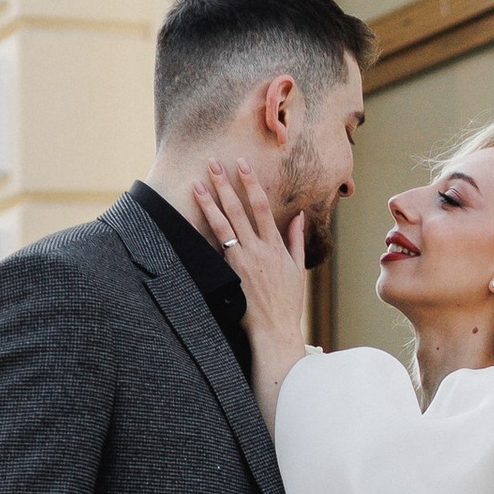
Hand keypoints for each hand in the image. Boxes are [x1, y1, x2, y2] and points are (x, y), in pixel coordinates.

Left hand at [193, 157, 313, 409]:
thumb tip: (297, 215)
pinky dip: (207, 231)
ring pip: (222, 225)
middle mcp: (257, 250)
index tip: (242, 165)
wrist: (273, 330)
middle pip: (238, 210)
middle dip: (225, 184)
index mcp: (275, 246)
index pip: (261, 207)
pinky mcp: (229, 273)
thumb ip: (294, 239)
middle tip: (213, 163)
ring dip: (209, 202)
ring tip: (198, 184)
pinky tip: (196, 217)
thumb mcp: (296, 268)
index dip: (250, 183)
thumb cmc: (287, 302)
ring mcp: (241, 261)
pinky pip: (217, 247)